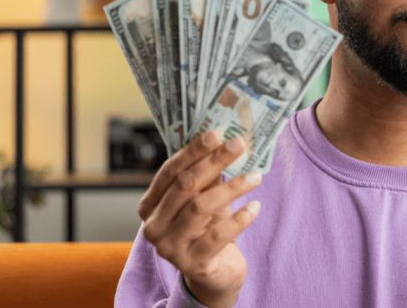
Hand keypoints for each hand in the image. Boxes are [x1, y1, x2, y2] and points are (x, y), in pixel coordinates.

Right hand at [138, 132, 262, 307]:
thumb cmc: (206, 228)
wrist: (214, 272)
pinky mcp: (192, 264)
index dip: (193, 151)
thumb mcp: (203, 199)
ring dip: (232, 188)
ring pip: (201, 208)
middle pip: (185, 186)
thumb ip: (207, 176)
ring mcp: (170, 247)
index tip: (216, 133)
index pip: (170, 171)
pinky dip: (239, 218)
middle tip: (239, 145)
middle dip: (214, 162)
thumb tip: (226, 141)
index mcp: (150, 205)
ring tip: (256, 176)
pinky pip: (218, 235)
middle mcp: (153, 226)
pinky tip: (255, 206)